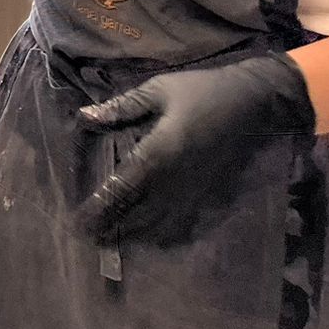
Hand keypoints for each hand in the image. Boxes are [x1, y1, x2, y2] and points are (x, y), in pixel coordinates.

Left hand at [75, 51, 315, 243]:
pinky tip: (148, 236)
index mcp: (157, 153)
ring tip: (109, 238)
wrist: (250, 103)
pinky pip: (181, 224)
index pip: (121, 189)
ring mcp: (192, 191)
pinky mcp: (206, 194)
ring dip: (132, 234)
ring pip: (158, 226)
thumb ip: (122, 107)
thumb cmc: (200, 90)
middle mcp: (173, 180)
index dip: (98, 208)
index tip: (78, 222)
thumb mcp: (157, 90)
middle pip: (136, 215)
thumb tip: (84, 116)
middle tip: (86, 235)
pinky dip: (162, 234)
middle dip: (110, 228)